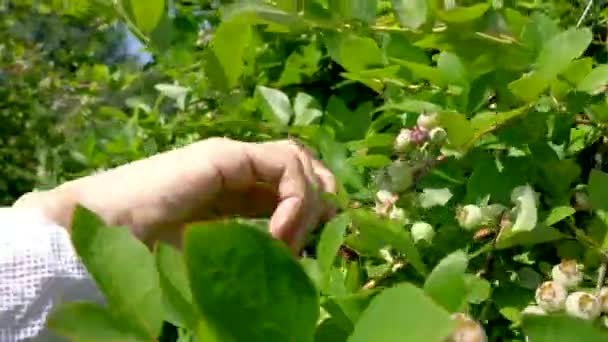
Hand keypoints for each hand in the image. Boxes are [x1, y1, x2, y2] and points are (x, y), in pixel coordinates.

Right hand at [13, 138, 335, 252]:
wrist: (101, 231)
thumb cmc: (149, 251)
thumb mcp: (217, 255)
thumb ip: (251, 251)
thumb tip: (292, 263)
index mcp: (236, 190)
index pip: (293, 186)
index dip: (314, 210)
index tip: (318, 245)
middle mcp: (239, 168)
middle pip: (304, 168)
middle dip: (321, 202)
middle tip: (312, 241)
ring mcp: (232, 157)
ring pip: (300, 161)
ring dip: (308, 204)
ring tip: (287, 244)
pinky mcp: (225, 155)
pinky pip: (284, 165)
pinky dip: (295, 199)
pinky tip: (278, 234)